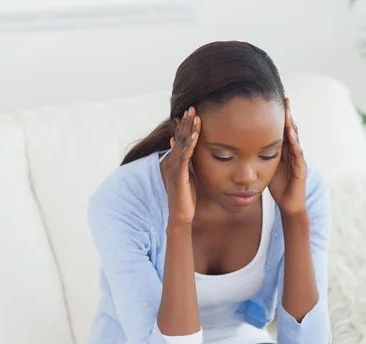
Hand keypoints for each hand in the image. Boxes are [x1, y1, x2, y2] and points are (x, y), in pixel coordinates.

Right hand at [162, 106, 200, 224]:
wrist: (180, 215)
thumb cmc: (186, 197)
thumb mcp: (186, 176)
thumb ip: (185, 163)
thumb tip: (182, 151)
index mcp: (172, 161)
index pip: (179, 140)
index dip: (184, 126)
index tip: (191, 112)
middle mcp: (170, 162)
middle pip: (179, 138)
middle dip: (186, 122)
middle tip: (192, 107)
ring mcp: (173, 168)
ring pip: (181, 144)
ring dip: (189, 129)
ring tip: (195, 115)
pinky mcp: (178, 175)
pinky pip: (184, 156)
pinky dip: (190, 144)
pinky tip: (195, 135)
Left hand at [268, 99, 306, 215]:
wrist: (289, 204)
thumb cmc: (278, 186)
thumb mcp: (267, 167)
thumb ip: (260, 156)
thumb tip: (244, 146)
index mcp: (284, 151)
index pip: (281, 130)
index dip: (278, 117)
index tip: (272, 102)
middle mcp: (293, 152)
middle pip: (290, 129)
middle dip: (287, 114)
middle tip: (283, 99)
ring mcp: (298, 159)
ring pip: (295, 137)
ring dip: (291, 123)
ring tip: (287, 110)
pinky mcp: (301, 168)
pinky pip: (297, 152)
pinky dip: (294, 141)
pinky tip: (289, 132)